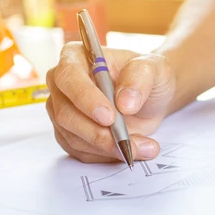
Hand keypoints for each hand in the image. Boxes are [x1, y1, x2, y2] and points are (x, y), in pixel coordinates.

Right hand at [46, 43, 176, 162]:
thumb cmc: (146, 76)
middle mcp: (62, 85)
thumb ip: (139, 79)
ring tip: (144, 148)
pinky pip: (81, 152)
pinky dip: (107, 156)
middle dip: (98, 133)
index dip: (86, 99)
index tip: (109, 117)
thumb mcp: (153, 68)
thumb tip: (124, 102)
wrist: (151, 97)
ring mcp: (63, 111)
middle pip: (66, 114)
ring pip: (74, 137)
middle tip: (127, 142)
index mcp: (75, 58)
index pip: (69, 78)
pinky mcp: (70, 134)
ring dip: (108, 148)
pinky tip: (130, 151)